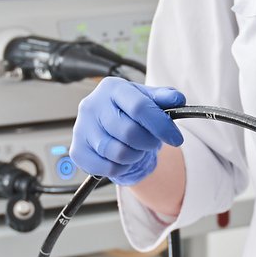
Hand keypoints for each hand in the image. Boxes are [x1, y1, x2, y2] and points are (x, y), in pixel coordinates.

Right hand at [68, 78, 185, 185]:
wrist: (107, 126)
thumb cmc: (128, 111)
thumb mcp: (148, 99)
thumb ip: (164, 98)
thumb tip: (177, 99)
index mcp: (111, 88)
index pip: (139, 107)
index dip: (161, 125)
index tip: (175, 137)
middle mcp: (92, 106)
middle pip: (129, 132)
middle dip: (148, 142)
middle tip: (152, 142)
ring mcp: (81, 129)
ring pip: (118, 153)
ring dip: (135, 156)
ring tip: (137, 148)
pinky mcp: (78, 151)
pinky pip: (108, 168)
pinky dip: (122, 167)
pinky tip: (123, 158)